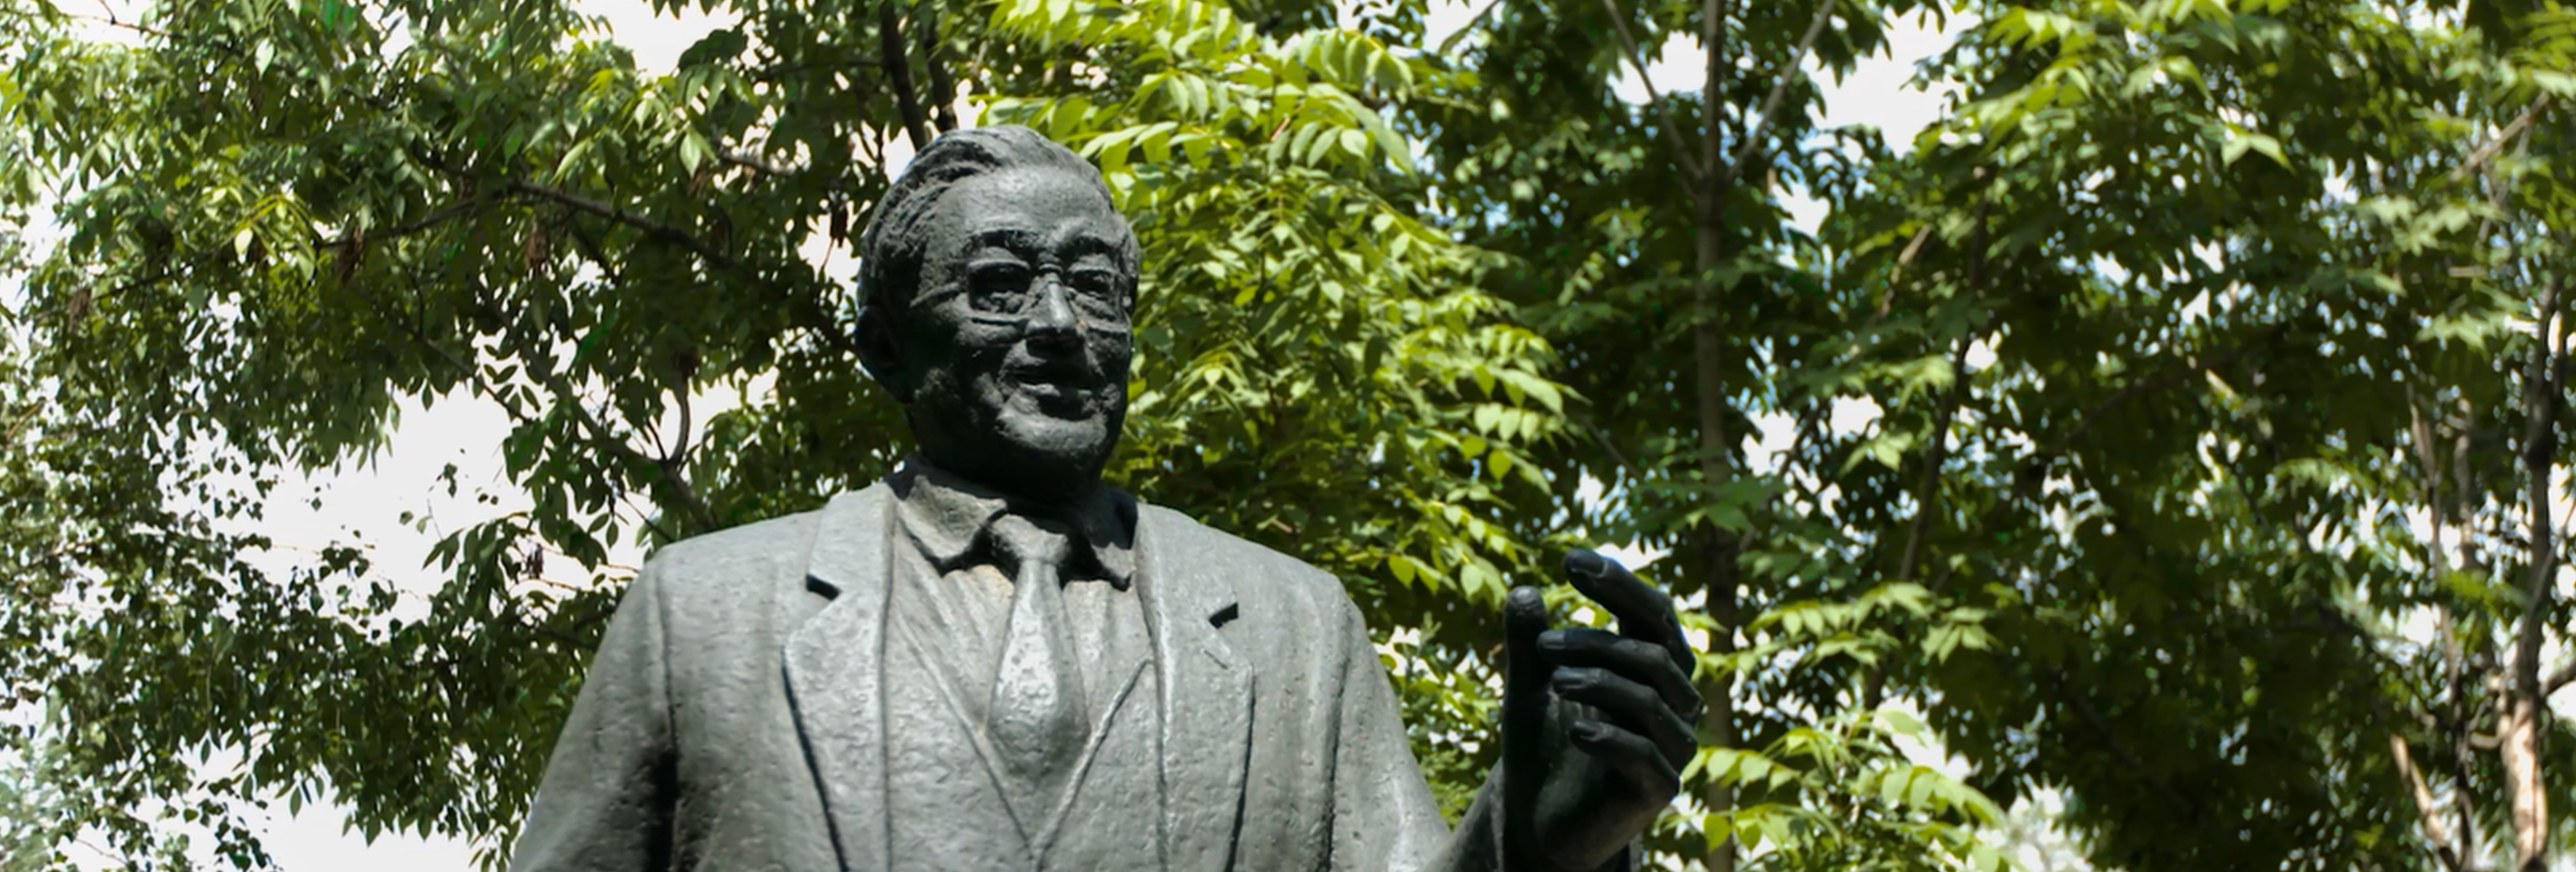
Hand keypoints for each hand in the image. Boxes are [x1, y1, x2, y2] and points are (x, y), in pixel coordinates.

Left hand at [1501, 550, 1700, 871]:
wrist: (1541, 824)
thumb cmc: (1547, 748)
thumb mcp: (1528, 690)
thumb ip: (1527, 644)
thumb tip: (1524, 590)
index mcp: (1649, 667)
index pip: (1652, 613)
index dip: (1620, 583)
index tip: (1571, 560)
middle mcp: (1673, 702)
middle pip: (1658, 652)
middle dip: (1601, 640)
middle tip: (1544, 645)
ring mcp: (1671, 747)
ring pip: (1653, 700)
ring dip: (1602, 683)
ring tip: (1553, 681)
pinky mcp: (1658, 789)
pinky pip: (1646, 756)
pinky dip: (1612, 738)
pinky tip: (1577, 732)